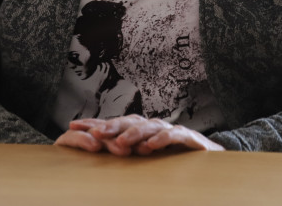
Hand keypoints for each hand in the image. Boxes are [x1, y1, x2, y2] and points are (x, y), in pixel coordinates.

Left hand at [54, 114, 223, 155]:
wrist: (209, 159)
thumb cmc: (174, 160)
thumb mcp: (144, 159)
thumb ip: (125, 154)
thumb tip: (97, 158)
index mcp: (139, 131)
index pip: (113, 124)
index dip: (93, 123)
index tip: (72, 126)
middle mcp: (152, 127)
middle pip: (128, 122)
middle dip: (110, 127)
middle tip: (95, 134)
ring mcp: (169, 131)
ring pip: (148, 127)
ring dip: (133, 134)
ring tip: (120, 143)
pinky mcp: (187, 138)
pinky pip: (173, 135)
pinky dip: (161, 139)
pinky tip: (151, 145)